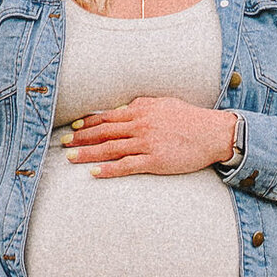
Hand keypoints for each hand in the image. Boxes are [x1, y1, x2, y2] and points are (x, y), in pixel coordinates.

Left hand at [59, 96, 237, 177]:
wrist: (212, 133)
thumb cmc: (189, 118)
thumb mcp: (163, 104)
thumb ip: (141, 106)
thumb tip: (122, 110)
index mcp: (141, 110)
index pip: (107, 117)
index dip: (88, 123)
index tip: (73, 128)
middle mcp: (140, 125)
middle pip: (103, 132)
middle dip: (81, 138)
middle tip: (64, 144)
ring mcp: (146, 143)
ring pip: (110, 149)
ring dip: (88, 154)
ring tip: (71, 159)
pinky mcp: (154, 161)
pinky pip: (126, 166)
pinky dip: (109, 169)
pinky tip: (95, 173)